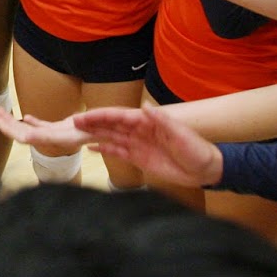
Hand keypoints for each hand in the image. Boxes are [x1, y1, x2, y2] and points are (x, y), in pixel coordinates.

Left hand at [0, 108, 98, 152]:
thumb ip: (76, 125)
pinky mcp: (62, 130)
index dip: (14, 131)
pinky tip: (25, 117)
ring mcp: (56, 134)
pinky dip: (32, 122)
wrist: (115, 133)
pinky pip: (43, 127)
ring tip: (2, 113)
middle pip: (25, 135)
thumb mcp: (90, 126)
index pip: (29, 137)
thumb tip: (64, 123)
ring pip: (31, 130)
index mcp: (57, 138)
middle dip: (8, 126)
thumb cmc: (104, 130)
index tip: (1, 123)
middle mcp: (54, 138)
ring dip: (16, 122)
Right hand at [70, 105, 224, 186]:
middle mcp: (139, 132)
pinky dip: (105, 150)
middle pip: (111, 125)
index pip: (119, 117)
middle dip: (92, 123)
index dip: (101, 116)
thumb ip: (163, 121)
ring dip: (95, 134)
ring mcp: (138, 145)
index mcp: (147, 122)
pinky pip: (118, 152)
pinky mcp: (139, 159)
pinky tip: (92, 149)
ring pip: (112, 137)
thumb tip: (146, 107)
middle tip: (72, 123)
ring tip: (76, 133)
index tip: (83, 116)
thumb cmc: (196, 150)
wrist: (205, 170)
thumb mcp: (181, 135)